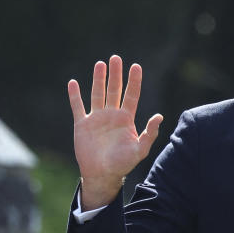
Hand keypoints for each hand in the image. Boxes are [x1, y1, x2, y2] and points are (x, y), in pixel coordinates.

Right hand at [68, 55, 162, 209]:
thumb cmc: (123, 163)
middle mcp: (112, 115)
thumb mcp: (141, 149)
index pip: (131, 95)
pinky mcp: (82, 124)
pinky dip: (75, 95)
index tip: (136, 66)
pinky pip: (78, 107)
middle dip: (116, 74)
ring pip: (97, 94)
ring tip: (100, 64)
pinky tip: (73, 83)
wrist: (103, 174)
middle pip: (114, 90)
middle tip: (116, 58)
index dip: (134, 81)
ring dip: (98, 79)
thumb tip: (160, 116)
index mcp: (126, 119)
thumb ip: (150, 133)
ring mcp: (97, 118)